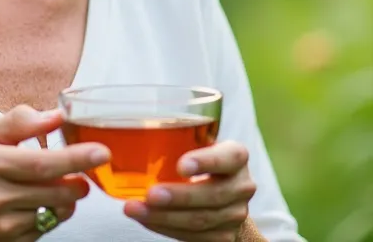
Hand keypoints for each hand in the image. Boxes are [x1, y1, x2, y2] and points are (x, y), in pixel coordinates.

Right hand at [0, 105, 110, 240]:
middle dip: (80, 181)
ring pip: (56, 211)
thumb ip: (20, 121)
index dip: (77, 158)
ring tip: (60, 185)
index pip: (43, 163)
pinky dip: (53, 213)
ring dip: (68, 198)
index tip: (102, 152)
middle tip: (87, 171)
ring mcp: (3, 224)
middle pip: (56, 191)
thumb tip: (57, 115)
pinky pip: (47, 227)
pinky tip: (41, 202)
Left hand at [122, 141, 257, 241]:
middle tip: (150, 194)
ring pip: (200, 220)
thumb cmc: (203, 163)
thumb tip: (130, 139)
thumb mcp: (198, 146)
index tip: (181, 166)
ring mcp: (236, 214)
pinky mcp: (224, 236)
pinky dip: (165, 228)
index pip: (229, 157)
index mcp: (236, 157)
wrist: (225, 195)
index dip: (206, 162)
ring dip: (164, 217)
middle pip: (213, 195)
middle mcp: (242, 186)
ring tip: (136, 209)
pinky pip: (193, 236)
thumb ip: (178, 141)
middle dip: (178, 197)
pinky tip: (146, 219)